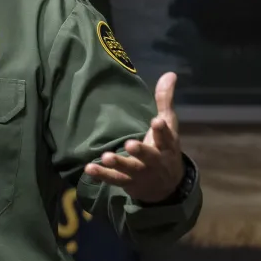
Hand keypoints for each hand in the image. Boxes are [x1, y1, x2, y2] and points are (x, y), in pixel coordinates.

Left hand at [84, 72, 185, 202]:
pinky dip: (102, 175)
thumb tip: (170, 73)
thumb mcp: (169, 125)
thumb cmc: (164, 149)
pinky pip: (114, 179)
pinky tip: (89, 168)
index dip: (162, 131)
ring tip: (106, 156)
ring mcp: (141, 173)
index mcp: (168, 146)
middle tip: (130, 144)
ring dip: (119, 163)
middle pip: (149, 156)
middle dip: (140, 151)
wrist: (166, 188)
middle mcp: (156, 161)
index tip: (157, 121)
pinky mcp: (128, 182)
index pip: (167, 138)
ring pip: (130, 169)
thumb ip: (165, 100)